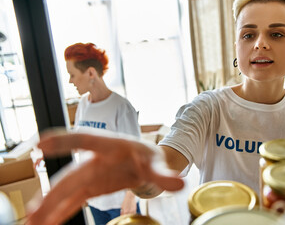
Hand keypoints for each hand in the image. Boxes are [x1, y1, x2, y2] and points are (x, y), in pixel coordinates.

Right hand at [26, 129, 183, 224]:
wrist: (146, 163)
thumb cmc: (150, 157)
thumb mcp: (158, 164)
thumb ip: (164, 175)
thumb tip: (180, 184)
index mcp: (111, 146)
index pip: (86, 140)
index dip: (65, 141)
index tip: (42, 143)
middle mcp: (96, 159)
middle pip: (72, 175)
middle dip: (53, 193)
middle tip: (34, 213)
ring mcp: (91, 174)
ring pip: (68, 190)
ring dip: (50, 205)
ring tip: (33, 223)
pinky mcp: (92, 187)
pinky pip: (73, 200)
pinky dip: (60, 211)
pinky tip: (47, 222)